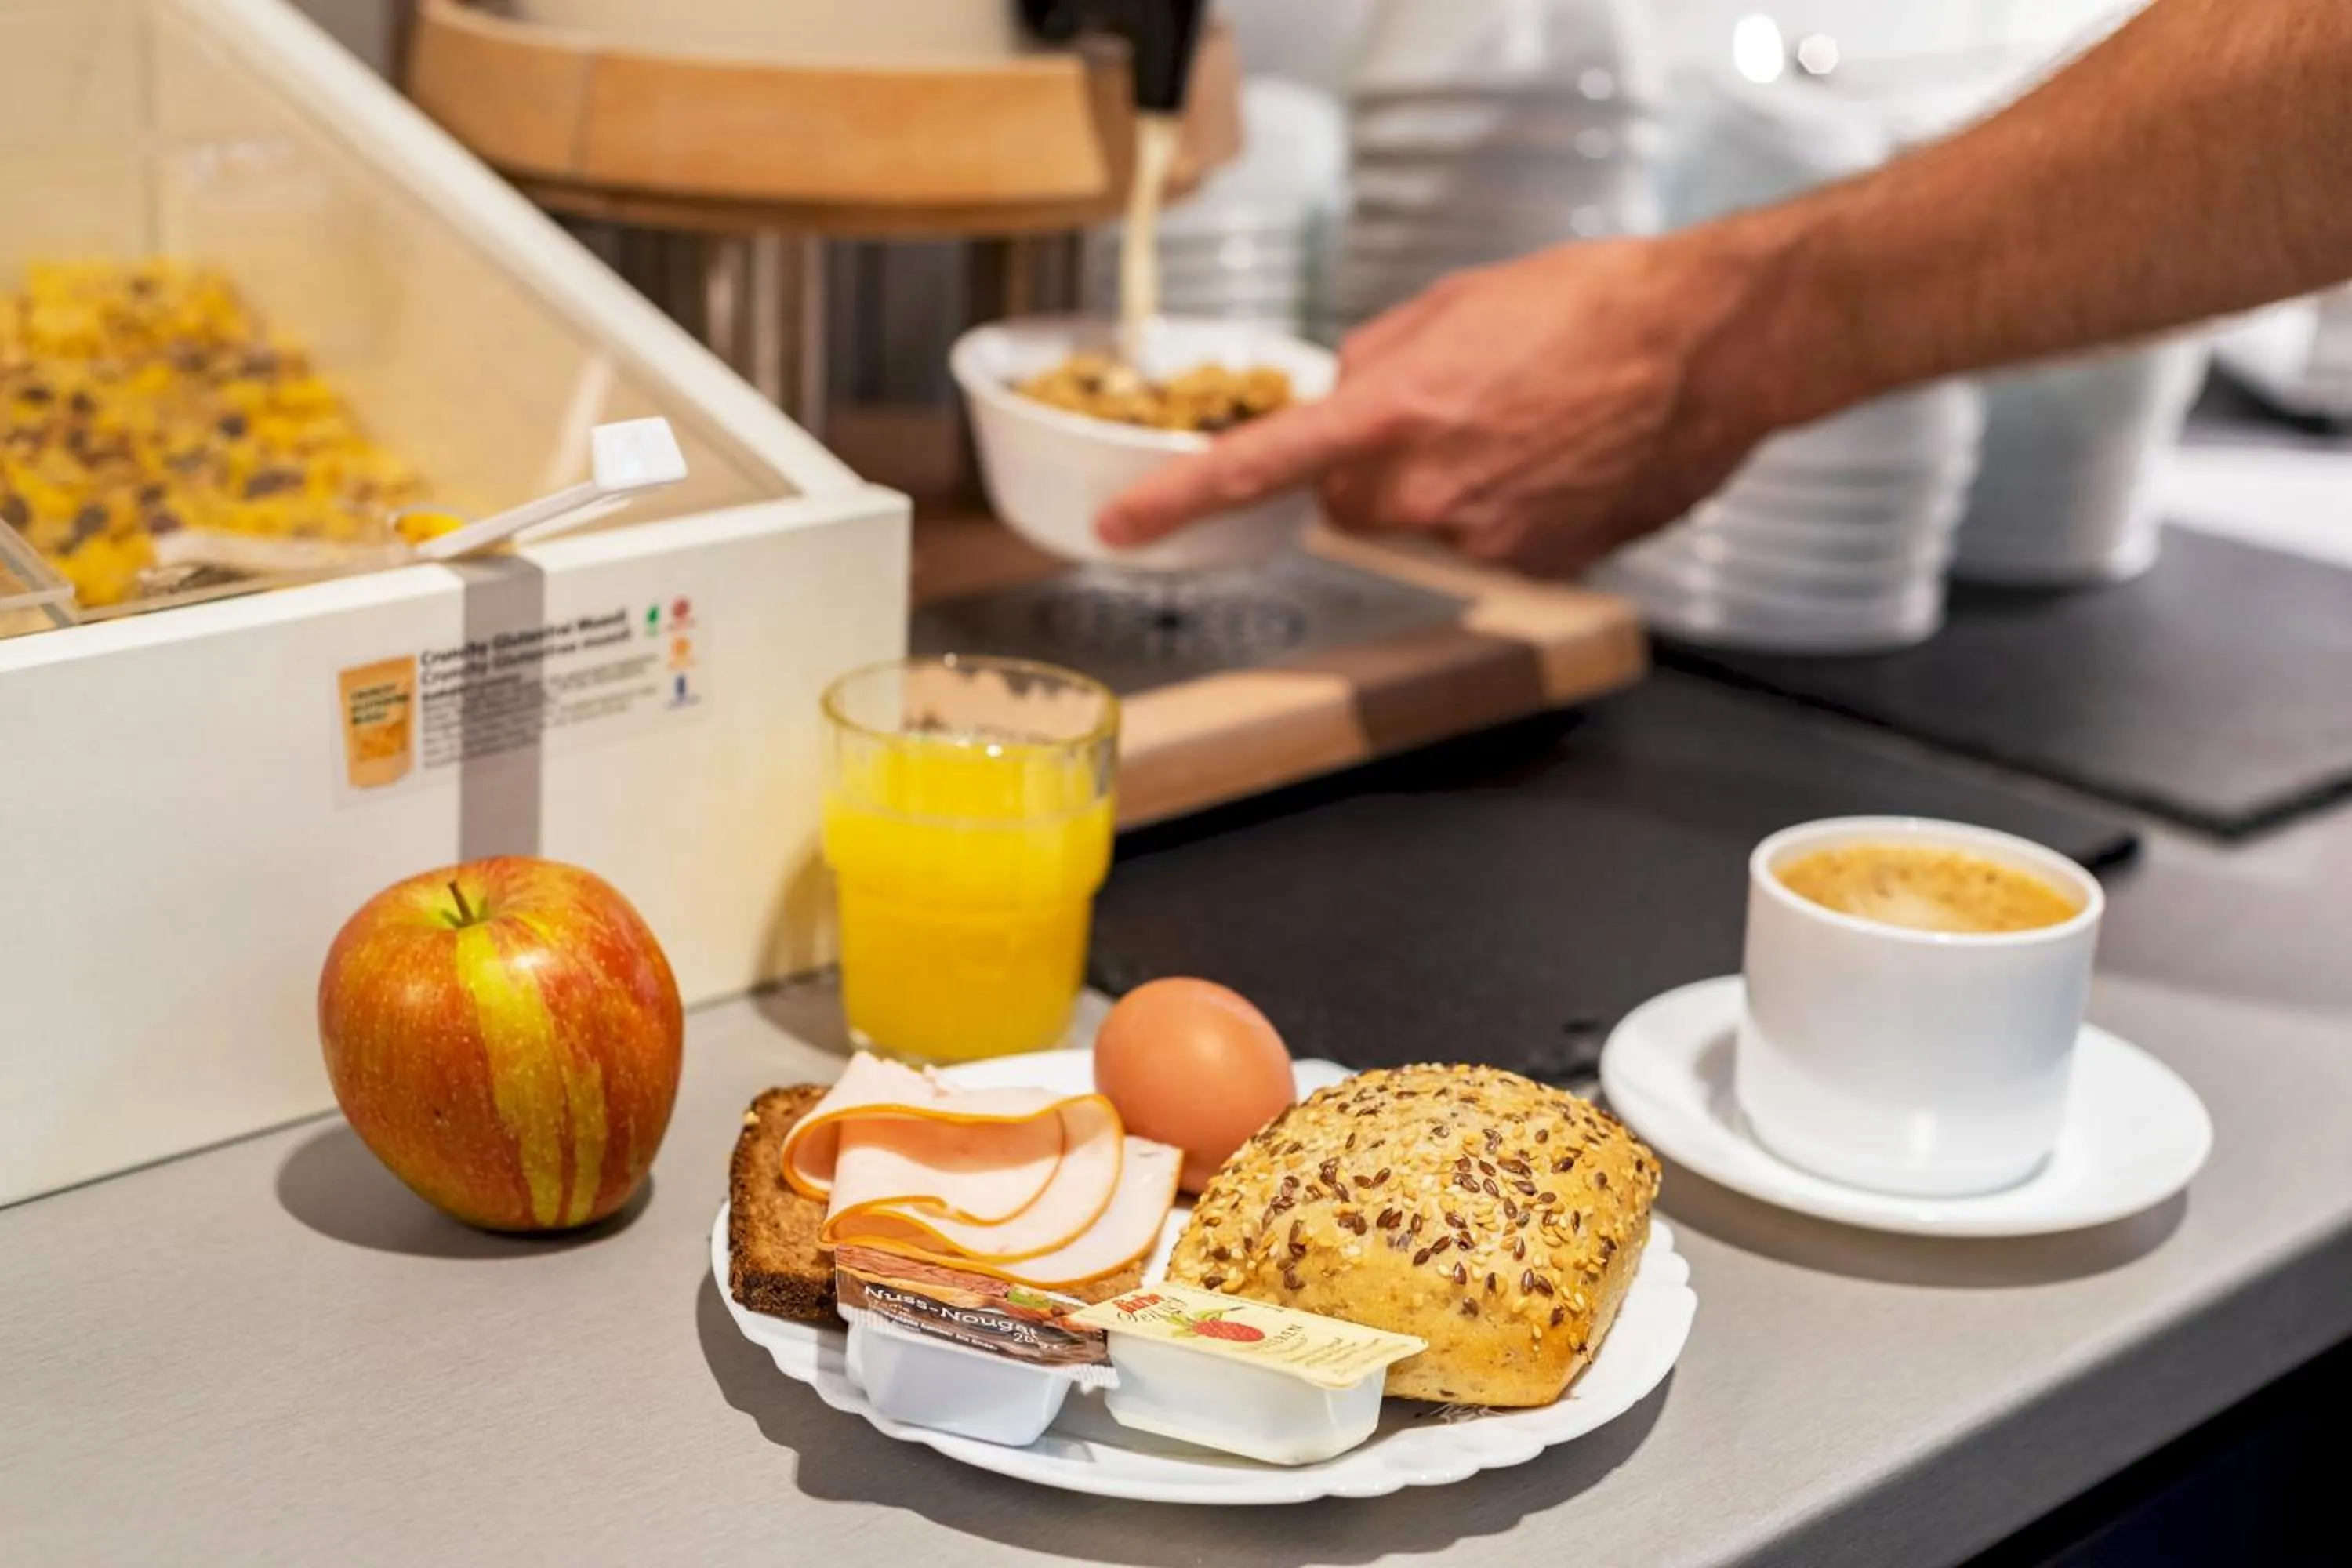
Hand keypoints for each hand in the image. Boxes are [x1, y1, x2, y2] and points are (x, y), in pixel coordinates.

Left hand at [1095, 233, 1787, 577]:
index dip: (1179, 502)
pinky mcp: (1537, 569)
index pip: (1258, 468)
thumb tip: (1336, 398)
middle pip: (1347, 510)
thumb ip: (1372, 363)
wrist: (1708, 347)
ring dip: (1446, 489)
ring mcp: (1484, 542)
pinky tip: (1556, 462)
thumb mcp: (1452, 306)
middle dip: (1370, 471)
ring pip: (1420, 530)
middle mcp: (1427, 493)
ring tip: (1520, 429)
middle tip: (1445, 415)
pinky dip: (1506, 511)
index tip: (1123, 529)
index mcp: (1393, 414)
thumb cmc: (1594, 308)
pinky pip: (1487, 548)